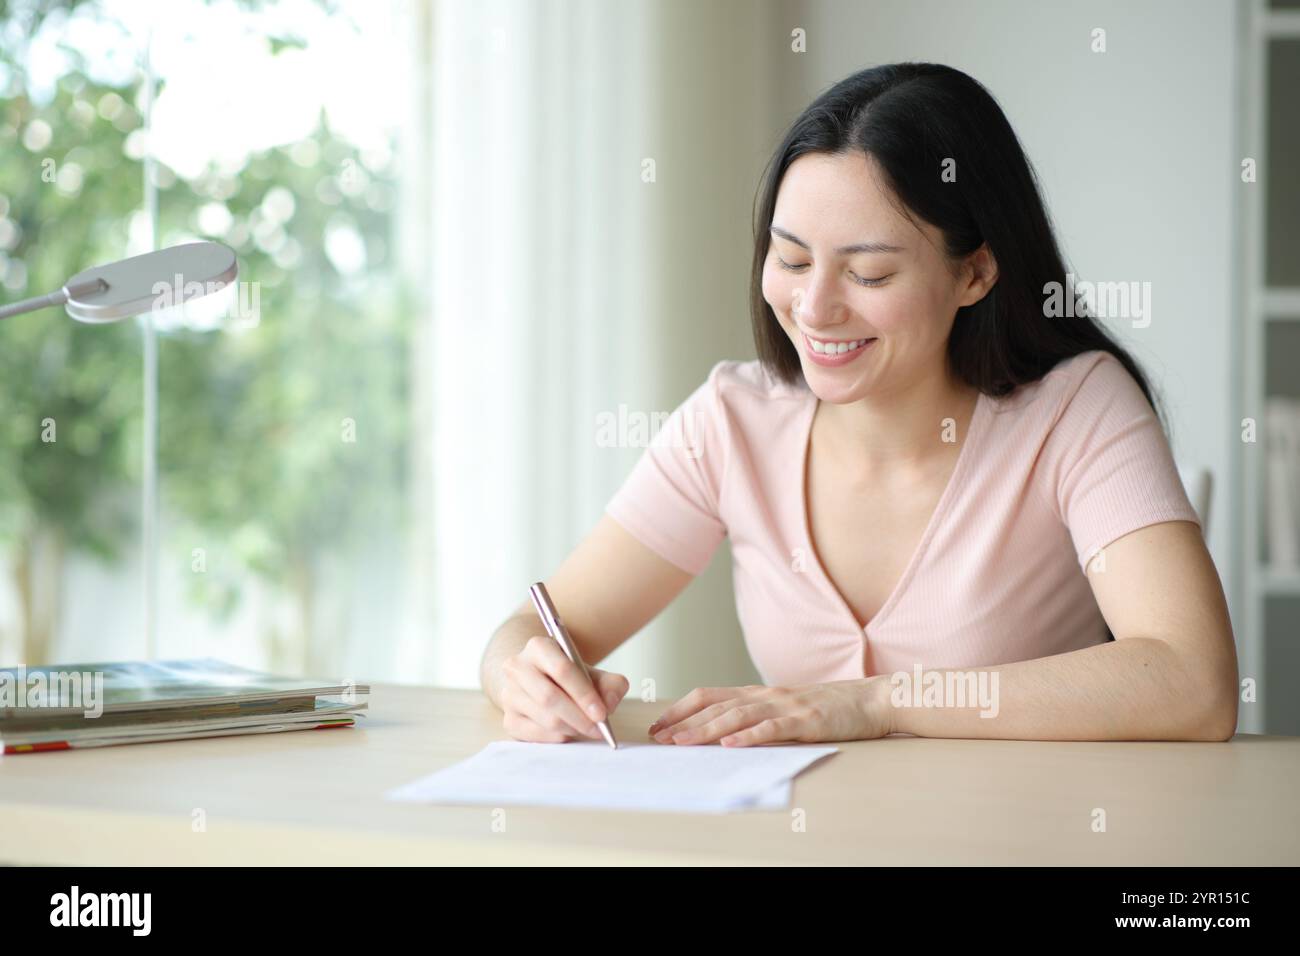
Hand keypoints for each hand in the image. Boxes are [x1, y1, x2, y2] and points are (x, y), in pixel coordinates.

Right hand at [498, 636, 629, 742]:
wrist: (541, 680)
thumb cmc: (571, 678)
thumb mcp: (595, 673)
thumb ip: (611, 685)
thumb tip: (608, 704)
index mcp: (539, 647)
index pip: (562, 670)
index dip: (583, 694)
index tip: (602, 714)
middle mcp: (517, 667)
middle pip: (549, 697)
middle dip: (579, 716)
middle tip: (599, 728)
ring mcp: (509, 694)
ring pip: (544, 718)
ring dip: (571, 728)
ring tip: (587, 729)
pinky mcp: (509, 719)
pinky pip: (535, 735)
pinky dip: (557, 737)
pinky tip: (569, 732)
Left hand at [647, 678, 893, 745]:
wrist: (870, 699)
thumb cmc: (827, 707)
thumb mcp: (785, 708)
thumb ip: (757, 714)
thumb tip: (723, 731)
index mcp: (759, 692)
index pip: (710, 695)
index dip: (682, 709)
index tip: (659, 725)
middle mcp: (767, 695)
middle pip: (717, 706)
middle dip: (684, 722)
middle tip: (658, 738)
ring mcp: (786, 706)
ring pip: (738, 716)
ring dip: (707, 730)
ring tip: (683, 742)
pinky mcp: (806, 720)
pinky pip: (773, 728)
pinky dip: (750, 736)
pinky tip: (732, 744)